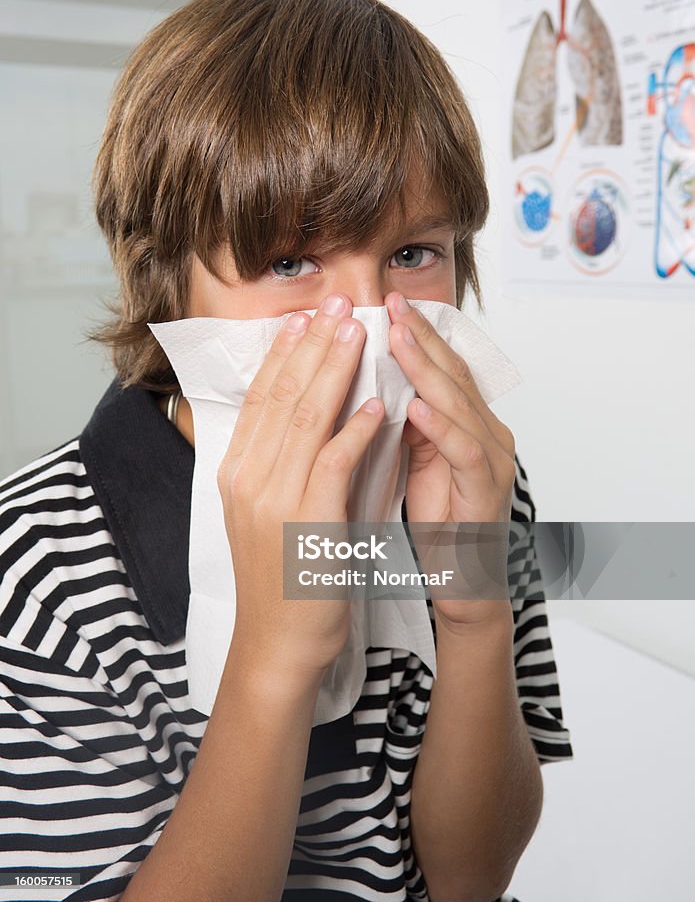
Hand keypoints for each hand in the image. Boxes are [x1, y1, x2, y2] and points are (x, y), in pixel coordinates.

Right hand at [216, 293, 383, 678]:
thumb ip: (282, 465)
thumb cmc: (284, 578)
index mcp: (237, 472)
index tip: (305, 318)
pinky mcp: (306, 522)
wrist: (280, 643)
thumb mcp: (269, 512)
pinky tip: (375, 404)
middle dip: (312, 345)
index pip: (261, 398)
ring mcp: (273, 499)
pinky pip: (332, 462)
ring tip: (358, 334)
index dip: (284, 353)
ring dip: (335, 371)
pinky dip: (354, 429)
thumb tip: (311, 418)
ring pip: (305, 419)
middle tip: (336, 305)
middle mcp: (248, 478)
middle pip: (282, 396)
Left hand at [385, 292, 515, 628]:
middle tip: (392, 302)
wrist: (462, 585)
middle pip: (453, 373)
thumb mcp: (415, 461)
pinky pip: (464, 453)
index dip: (416, 333)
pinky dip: (442, 428)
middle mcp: (487, 433)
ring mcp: (492, 460)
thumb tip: (374, 382)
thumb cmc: (439, 524)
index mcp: (468, 423)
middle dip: (421, 335)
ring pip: (460, 404)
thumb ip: (406, 422)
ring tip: (399, 338)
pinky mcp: (487, 493)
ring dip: (428, 369)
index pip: (441, 367)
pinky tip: (417, 408)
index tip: (385, 302)